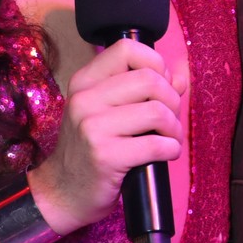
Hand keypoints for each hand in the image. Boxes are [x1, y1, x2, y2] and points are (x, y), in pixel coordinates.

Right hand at [28, 38, 185, 234]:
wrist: (62, 193)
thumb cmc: (90, 150)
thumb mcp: (107, 112)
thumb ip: (142, 90)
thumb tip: (180, 74)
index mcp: (85, 82)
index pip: (127, 48)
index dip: (155, 63)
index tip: (160, 86)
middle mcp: (85, 99)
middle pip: (150, 79)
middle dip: (172, 100)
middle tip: (169, 120)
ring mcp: (92, 127)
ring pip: (157, 110)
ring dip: (174, 128)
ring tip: (170, 138)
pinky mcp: (104, 156)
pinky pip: (155, 144)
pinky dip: (171, 149)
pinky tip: (166, 153)